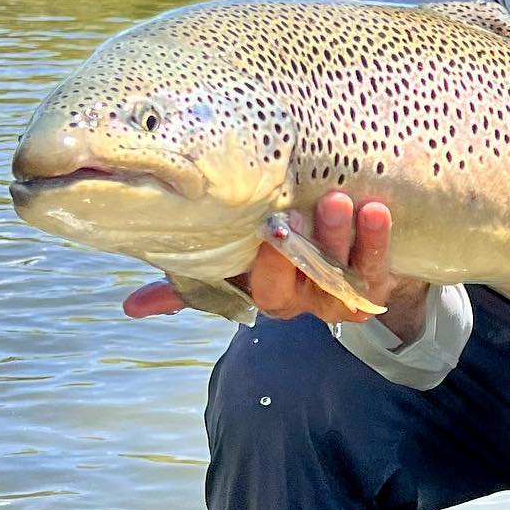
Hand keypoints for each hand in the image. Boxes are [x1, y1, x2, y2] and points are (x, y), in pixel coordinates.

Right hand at [123, 194, 430, 336]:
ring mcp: (339, 292)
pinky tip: (375, 210)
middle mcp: (300, 299)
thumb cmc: (286, 248)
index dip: (262, 263)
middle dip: (295, 252)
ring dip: (339, 241)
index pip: (254, 287)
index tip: (263, 228)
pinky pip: (378, 268)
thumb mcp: (237, 257)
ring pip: (338, 279)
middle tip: (295, 213)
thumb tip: (131, 308)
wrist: (359, 259)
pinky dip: (377, 241)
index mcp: (263, 290)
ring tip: (339, 201)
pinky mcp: (376, 281)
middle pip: (293, 287)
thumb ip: (193, 276)